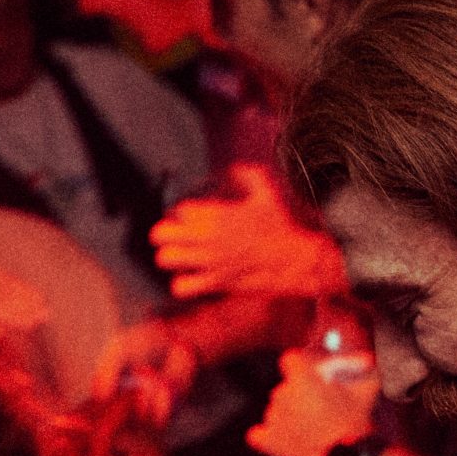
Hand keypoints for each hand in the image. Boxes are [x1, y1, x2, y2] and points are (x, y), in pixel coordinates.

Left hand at [152, 165, 343, 304]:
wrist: (295, 261)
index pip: (179, 211)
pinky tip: (193, 278)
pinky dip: (184, 284)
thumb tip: (236, 169)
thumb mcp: (267, 195)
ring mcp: (210, 262)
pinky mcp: (215, 283)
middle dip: (166, 234)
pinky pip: (182, 287)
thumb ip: (249, 175)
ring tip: (182, 257)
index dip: (184, 215)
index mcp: (217, 214)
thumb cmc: (282, 229)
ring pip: (165, 259)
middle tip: (177, 237)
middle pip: (161, 233)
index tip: (193, 219)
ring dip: (172, 257)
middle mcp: (208, 237)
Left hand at [247, 351, 380, 455]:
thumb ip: (365, 372)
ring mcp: (273, 419)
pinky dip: (269, 438)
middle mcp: (282, 395)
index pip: (290, 360)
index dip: (301, 368)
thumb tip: (367, 362)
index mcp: (303, 378)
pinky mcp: (269, 443)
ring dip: (289, 418)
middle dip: (300, 397)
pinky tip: (284, 442)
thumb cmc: (356, 425)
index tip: (313, 378)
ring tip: (311, 433)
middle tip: (321, 410)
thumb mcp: (366, 393)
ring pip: (275, 412)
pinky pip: (258, 435)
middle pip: (285, 389)